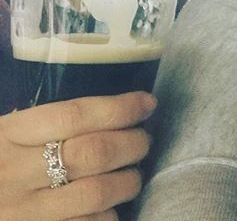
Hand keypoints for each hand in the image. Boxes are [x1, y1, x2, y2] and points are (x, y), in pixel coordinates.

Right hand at [0, 91, 155, 220]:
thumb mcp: (5, 135)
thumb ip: (47, 126)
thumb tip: (113, 112)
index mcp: (9, 136)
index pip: (75, 115)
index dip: (120, 108)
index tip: (147, 103)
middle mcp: (14, 174)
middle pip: (94, 153)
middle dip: (133, 143)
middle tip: (144, 139)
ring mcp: (23, 214)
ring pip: (97, 193)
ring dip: (128, 180)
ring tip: (133, 173)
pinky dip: (108, 215)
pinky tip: (110, 206)